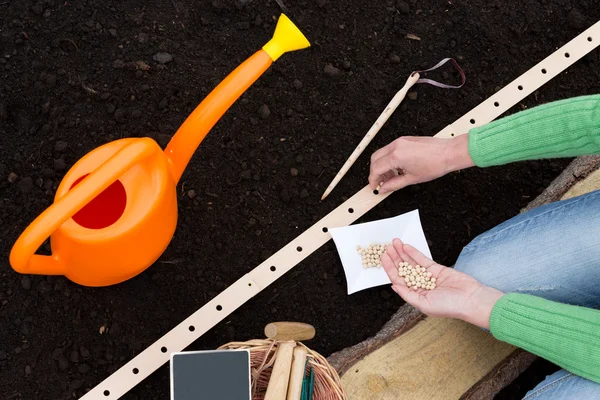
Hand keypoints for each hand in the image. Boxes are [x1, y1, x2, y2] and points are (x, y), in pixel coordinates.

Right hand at [368, 134, 473, 193]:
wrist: (449, 153)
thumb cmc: (435, 164)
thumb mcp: (412, 179)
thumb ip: (394, 184)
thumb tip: (384, 188)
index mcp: (396, 156)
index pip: (376, 168)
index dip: (373, 179)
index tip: (374, 186)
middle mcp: (396, 146)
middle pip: (375, 159)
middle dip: (375, 172)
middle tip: (381, 183)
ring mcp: (400, 141)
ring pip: (382, 153)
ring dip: (382, 165)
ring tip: (391, 177)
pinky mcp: (405, 139)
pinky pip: (390, 149)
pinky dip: (389, 159)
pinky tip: (397, 168)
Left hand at [381, 239, 502, 329]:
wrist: (471, 299)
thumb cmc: (449, 306)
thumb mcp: (423, 304)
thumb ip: (407, 294)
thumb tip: (393, 286)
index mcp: (416, 296)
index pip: (399, 280)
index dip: (390, 269)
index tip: (383, 258)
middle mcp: (420, 286)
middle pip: (403, 270)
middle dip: (394, 258)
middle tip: (386, 247)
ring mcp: (428, 277)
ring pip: (412, 263)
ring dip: (402, 253)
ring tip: (394, 243)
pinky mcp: (437, 269)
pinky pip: (422, 260)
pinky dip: (414, 253)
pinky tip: (406, 246)